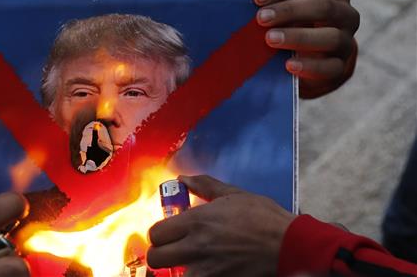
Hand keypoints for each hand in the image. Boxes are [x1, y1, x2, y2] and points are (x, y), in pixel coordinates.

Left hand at [146, 175, 294, 275]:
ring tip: (189, 263)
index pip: (155, 233)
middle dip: (161, 254)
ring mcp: (206, 270)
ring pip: (173, 276)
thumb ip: (204, 186)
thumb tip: (182, 178)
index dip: (159, 234)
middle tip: (172, 251)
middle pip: (155, 258)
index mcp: (196, 221)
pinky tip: (205, 270)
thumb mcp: (233, 194)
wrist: (289, 244)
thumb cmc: (263, 217)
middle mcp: (196, 246)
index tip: (168, 234)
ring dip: (177, 270)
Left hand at [254, 0, 359, 98]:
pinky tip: (289, 65)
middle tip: (261, 18)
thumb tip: (252, 1)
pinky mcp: (340, 67)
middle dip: (290, 10)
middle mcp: (347, 15)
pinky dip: (310, 66)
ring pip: (331, 37)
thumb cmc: (295, 23)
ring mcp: (346, 42)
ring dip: (298, 37)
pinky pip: (331, 67)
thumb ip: (275, 2)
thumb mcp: (289, 9)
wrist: (313, 58)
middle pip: (323, 7)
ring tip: (270, 39)